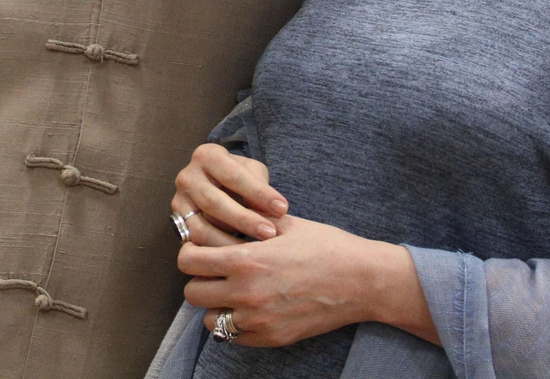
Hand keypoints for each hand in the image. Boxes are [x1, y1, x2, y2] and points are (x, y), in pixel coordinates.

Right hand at [171, 143, 286, 245]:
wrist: (214, 184)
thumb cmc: (238, 177)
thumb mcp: (251, 171)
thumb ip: (260, 185)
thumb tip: (271, 209)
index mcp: (207, 155)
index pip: (234, 175)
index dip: (259, 193)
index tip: (283, 208)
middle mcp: (187, 176)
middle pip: (215, 202)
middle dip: (245, 220)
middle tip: (270, 233)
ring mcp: (179, 201)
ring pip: (202, 227)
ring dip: (230, 241)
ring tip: (255, 250)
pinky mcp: (177, 223)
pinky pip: (196, 241)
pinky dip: (217, 249)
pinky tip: (236, 255)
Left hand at [180, 215, 437, 347]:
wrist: (361, 281)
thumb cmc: (325, 246)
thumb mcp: (284, 222)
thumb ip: (248, 220)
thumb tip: (225, 210)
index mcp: (245, 260)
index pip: (188, 261)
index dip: (191, 252)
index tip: (202, 249)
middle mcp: (246, 293)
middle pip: (192, 293)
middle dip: (200, 279)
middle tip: (215, 271)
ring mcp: (258, 320)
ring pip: (210, 320)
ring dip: (215, 305)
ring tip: (232, 291)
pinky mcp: (272, 338)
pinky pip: (234, 336)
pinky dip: (235, 323)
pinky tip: (250, 307)